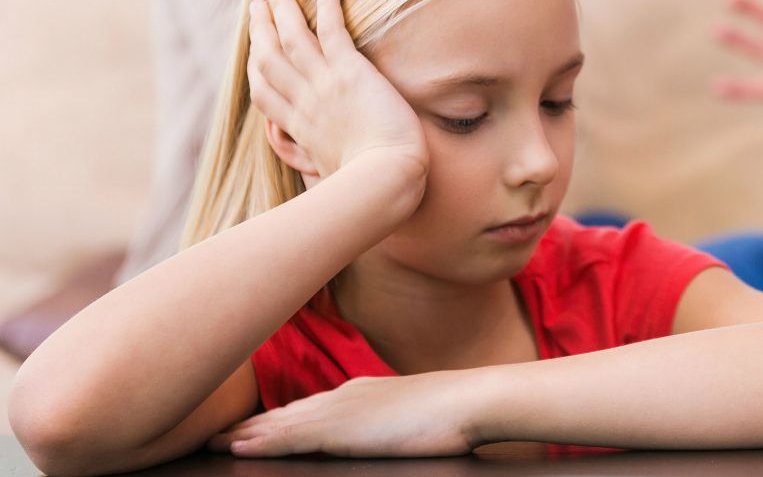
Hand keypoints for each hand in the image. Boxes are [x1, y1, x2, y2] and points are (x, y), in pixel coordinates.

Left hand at [207, 373, 489, 458]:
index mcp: (361, 394)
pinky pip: (288, 436)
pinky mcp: (339, 429)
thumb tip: (385, 436)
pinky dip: (260, 441)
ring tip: (215, 442)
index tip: (251, 428)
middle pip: (287, 413)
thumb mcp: (414, 417)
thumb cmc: (453, 414)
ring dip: (247, 433)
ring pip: (280, 423)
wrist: (469, 401)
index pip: (309, 408)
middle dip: (252, 425)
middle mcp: (344, 397)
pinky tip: (238, 448)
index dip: (277, 419)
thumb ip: (391, 424)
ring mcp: (340, 410)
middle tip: (215, 434)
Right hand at [248, 0, 428, 188]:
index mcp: (300, 129)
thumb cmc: (369, 188)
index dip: (255, 68)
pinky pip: (332, 30)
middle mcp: (305, 102)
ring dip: (282, 5)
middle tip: (257, 2)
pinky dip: (326, 4)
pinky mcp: (350, 73)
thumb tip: (311, 172)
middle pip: (270, 57)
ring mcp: (324, 85)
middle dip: (261, 27)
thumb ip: (318, 169)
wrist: (386, 182)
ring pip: (293, 36)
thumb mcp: (330, 180)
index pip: (265, 94)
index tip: (253, 49)